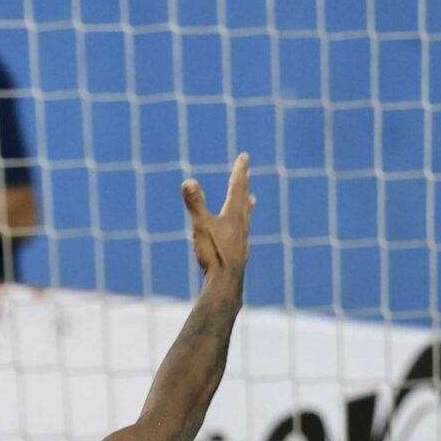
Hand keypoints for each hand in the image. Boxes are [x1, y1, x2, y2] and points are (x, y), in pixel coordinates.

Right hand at [183, 152, 253, 282]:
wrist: (225, 284)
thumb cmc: (213, 254)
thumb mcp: (201, 226)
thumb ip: (195, 203)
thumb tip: (188, 181)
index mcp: (233, 215)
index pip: (237, 187)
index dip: (240, 170)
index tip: (245, 156)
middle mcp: (241, 225)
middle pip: (244, 199)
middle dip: (244, 183)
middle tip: (247, 172)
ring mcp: (241, 240)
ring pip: (246, 218)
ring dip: (247, 205)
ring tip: (252, 199)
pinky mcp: (238, 254)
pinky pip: (242, 235)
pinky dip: (242, 227)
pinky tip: (241, 236)